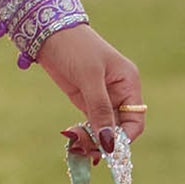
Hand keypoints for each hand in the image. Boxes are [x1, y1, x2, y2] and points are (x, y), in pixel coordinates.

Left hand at [37, 23, 144, 158]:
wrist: (50, 33)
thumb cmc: (75, 48)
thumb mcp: (89, 78)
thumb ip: (100, 109)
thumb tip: (109, 142)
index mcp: (128, 84)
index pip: (135, 121)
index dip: (123, 139)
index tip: (106, 150)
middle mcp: (119, 93)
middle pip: (118, 129)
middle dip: (103, 142)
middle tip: (84, 150)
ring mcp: (102, 98)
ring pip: (102, 129)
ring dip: (91, 141)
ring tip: (75, 147)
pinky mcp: (85, 100)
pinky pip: (89, 124)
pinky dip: (83, 134)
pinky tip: (73, 141)